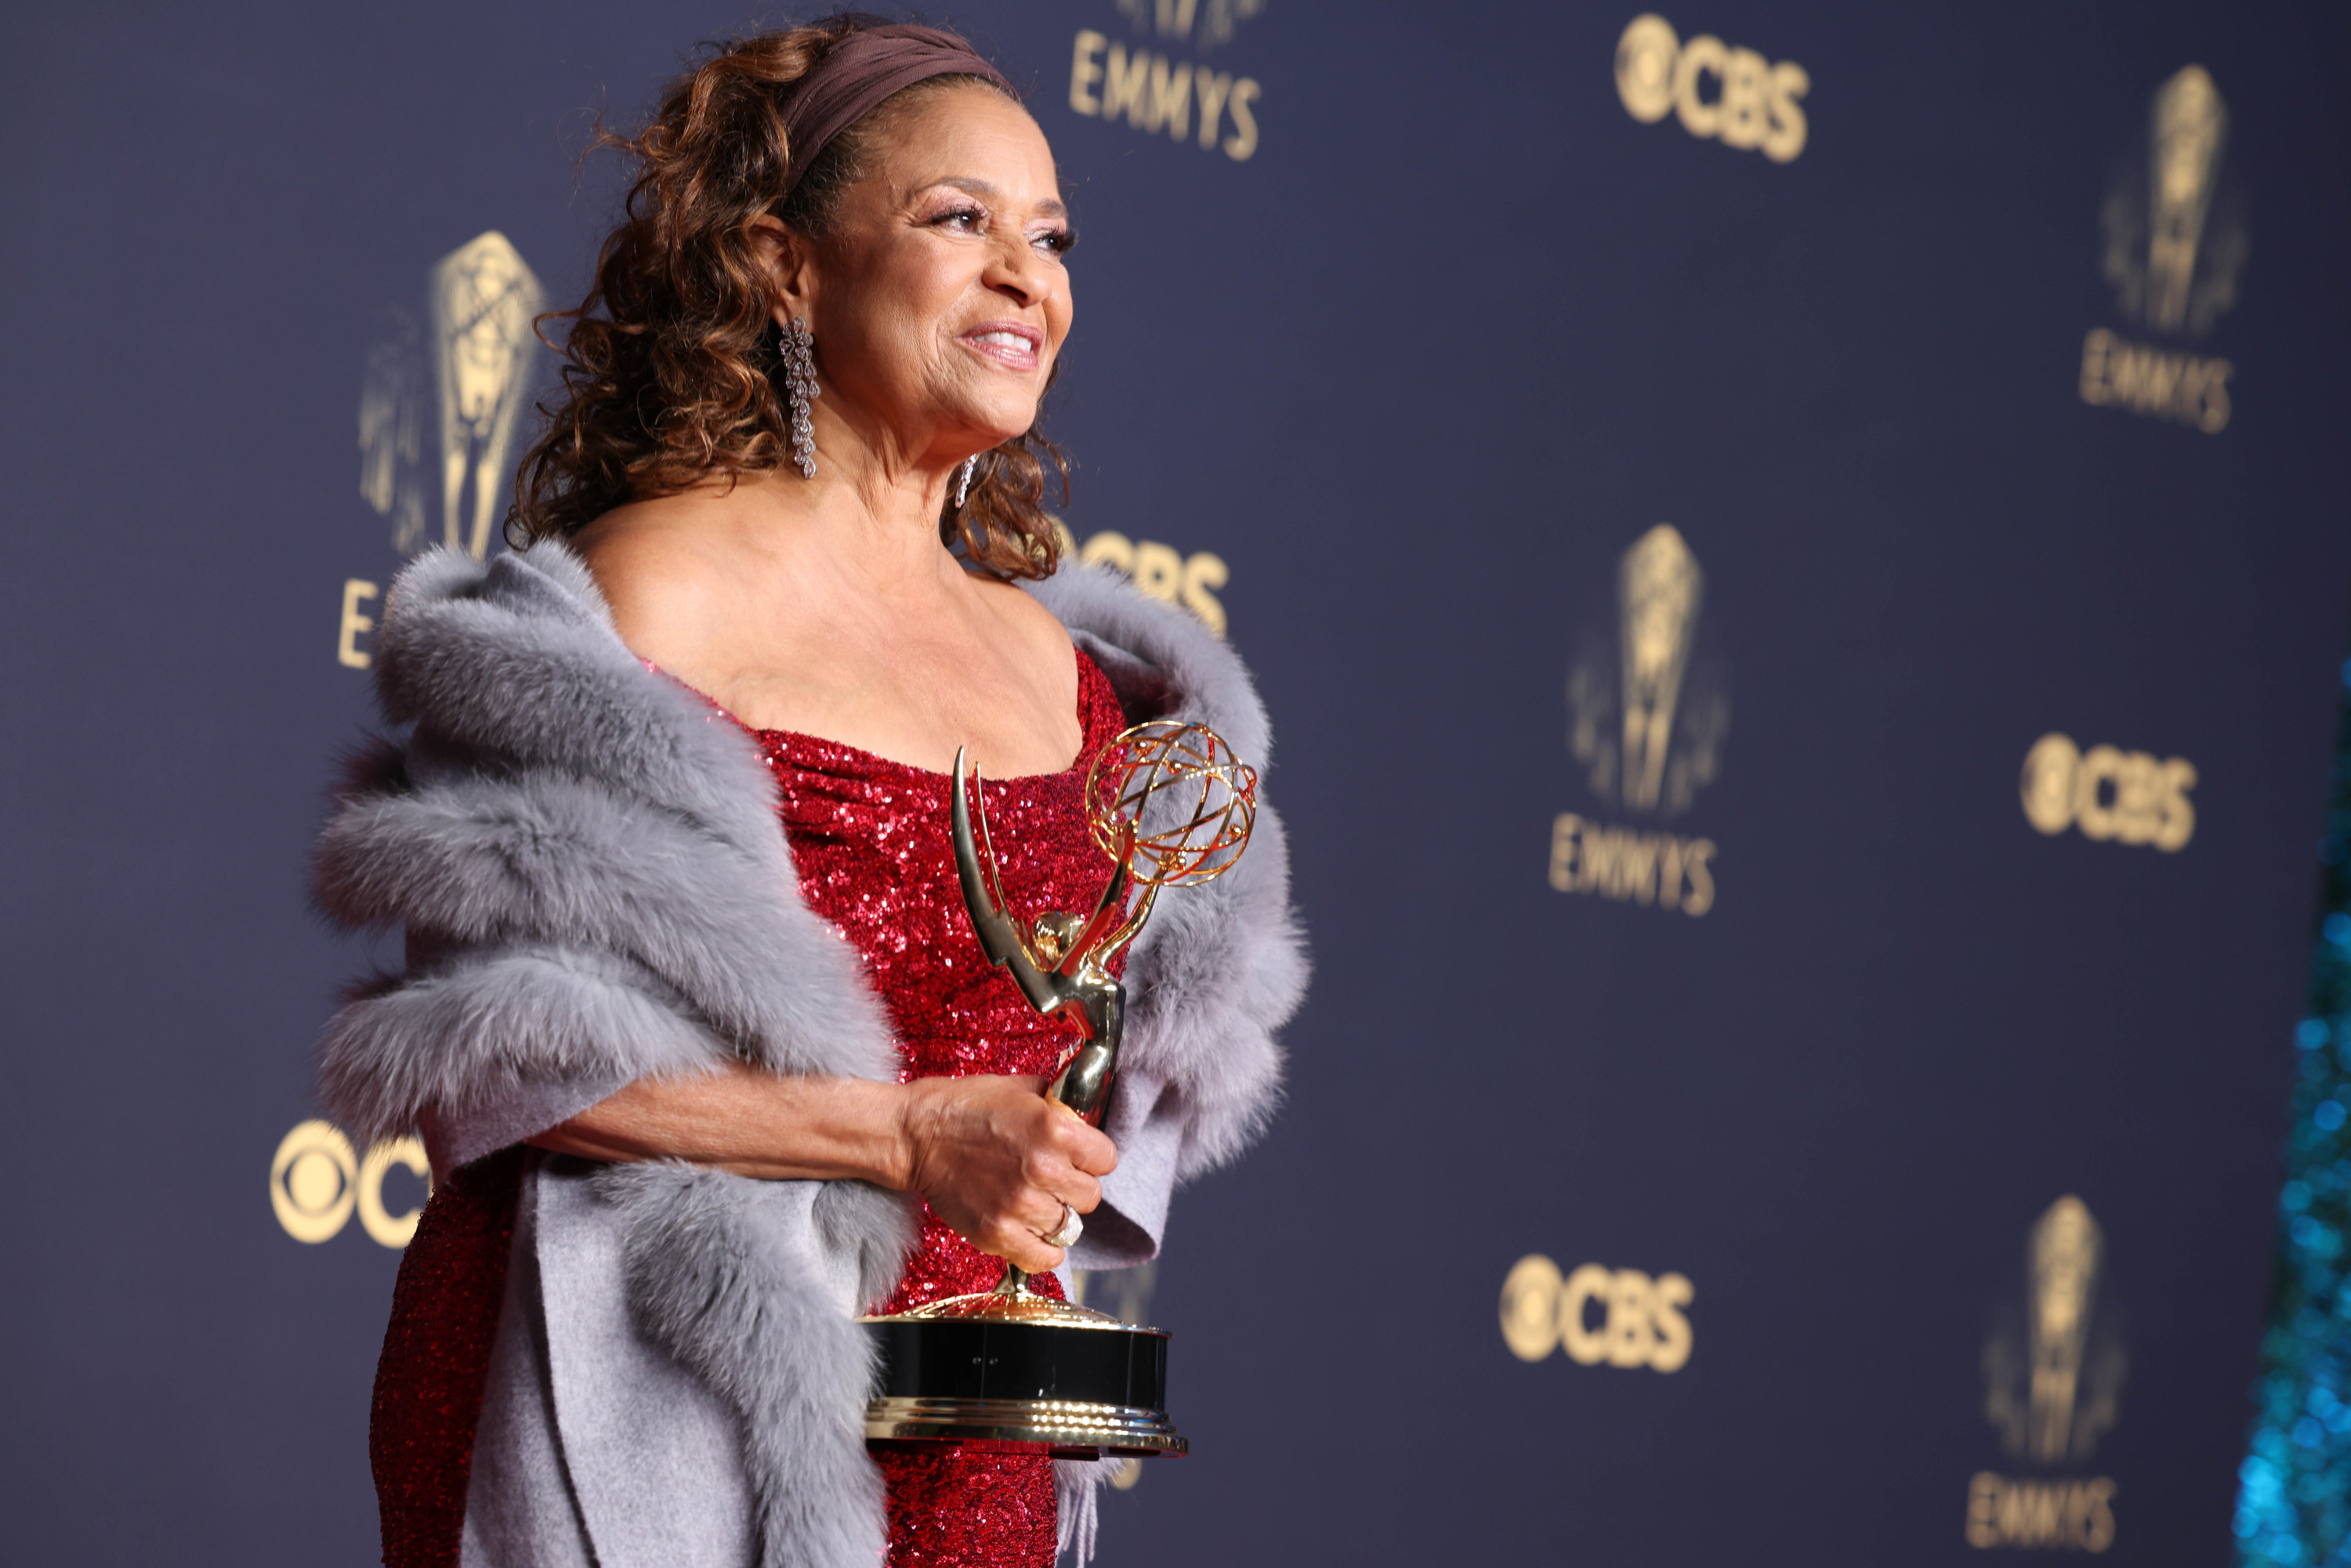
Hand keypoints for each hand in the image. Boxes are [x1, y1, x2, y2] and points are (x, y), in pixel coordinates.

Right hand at [899, 1075, 1118, 1273]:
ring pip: (1069, 1226)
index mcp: (1054, 1130)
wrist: (917, 1135)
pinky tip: (1034, 1230)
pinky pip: (1045, 1257)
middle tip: (1052, 1178)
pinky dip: (1045, 1249)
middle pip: (1091, 1196)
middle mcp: (1042, 1169)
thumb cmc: (967, 1106)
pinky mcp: (997, 1233)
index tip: (1078, 1156)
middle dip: (1075, 1186)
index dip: (1093, 1156)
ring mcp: (1020, 1205)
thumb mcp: (1021, 1088)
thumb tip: (1089, 1112)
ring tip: (1035, 1199)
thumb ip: (1061, 1104)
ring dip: (1056, 1214)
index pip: (1107, 1159)